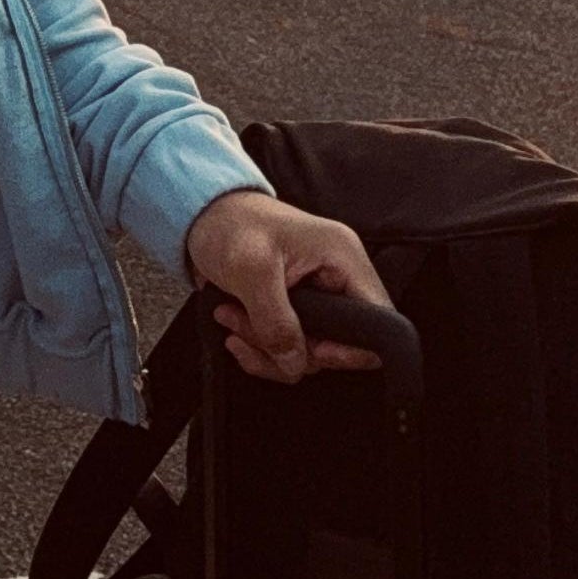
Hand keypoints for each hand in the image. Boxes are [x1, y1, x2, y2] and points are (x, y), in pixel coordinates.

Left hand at [183, 190, 391, 382]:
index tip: (313, 351)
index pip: (378, 320)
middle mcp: (335, 279)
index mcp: (342, 258)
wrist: (199, 215)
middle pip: (339, 344)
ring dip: (266, 346)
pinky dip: (260, 348)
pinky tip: (235, 330)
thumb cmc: (228, 223)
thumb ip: (276, 320)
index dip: (351, 347)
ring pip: (308, 351)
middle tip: (250, 327)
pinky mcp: (291, 310)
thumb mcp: (251, 270)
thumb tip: (294, 363)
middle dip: (291, 346)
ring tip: (232, 318)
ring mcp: (315, 297)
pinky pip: (288, 348)